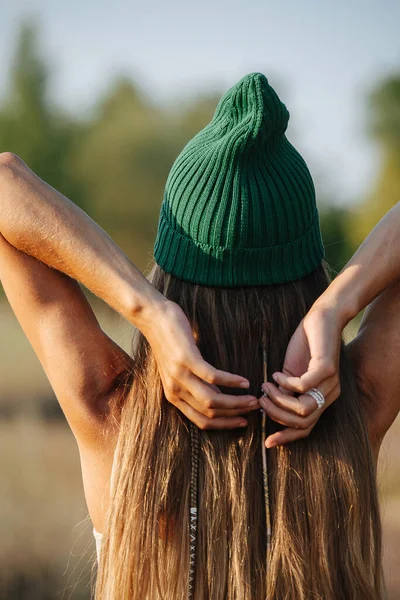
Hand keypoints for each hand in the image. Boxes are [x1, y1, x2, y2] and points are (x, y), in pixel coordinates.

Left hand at [140, 299, 258, 429]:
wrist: (152, 318)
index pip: (202, 421)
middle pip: (210, 412)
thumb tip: (219, 393)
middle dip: (235, 413)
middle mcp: (175, 389)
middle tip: (255, 408)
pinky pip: (213, 376)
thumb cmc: (169, 342)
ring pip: (212, 399)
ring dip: (236, 402)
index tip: (242, 421)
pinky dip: (231, 381)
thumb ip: (196, 385)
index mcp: (173, 396)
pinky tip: (244, 381)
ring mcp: (180, 375)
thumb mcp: (180, 370)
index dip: (225, 424)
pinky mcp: (186, 359)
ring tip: (253, 398)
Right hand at [261, 302, 342, 446]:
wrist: (322, 318)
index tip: (267, 441)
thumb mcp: (291, 373)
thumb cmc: (305, 345)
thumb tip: (266, 406)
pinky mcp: (326, 368)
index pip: (307, 428)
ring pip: (303, 409)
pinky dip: (285, 383)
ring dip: (279, 400)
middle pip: (303, 422)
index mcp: (322, 399)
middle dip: (277, 415)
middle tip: (261, 400)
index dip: (287, 437)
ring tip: (266, 386)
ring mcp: (330, 383)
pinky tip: (276, 373)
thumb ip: (284, 392)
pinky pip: (302, 386)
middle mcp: (329, 394)